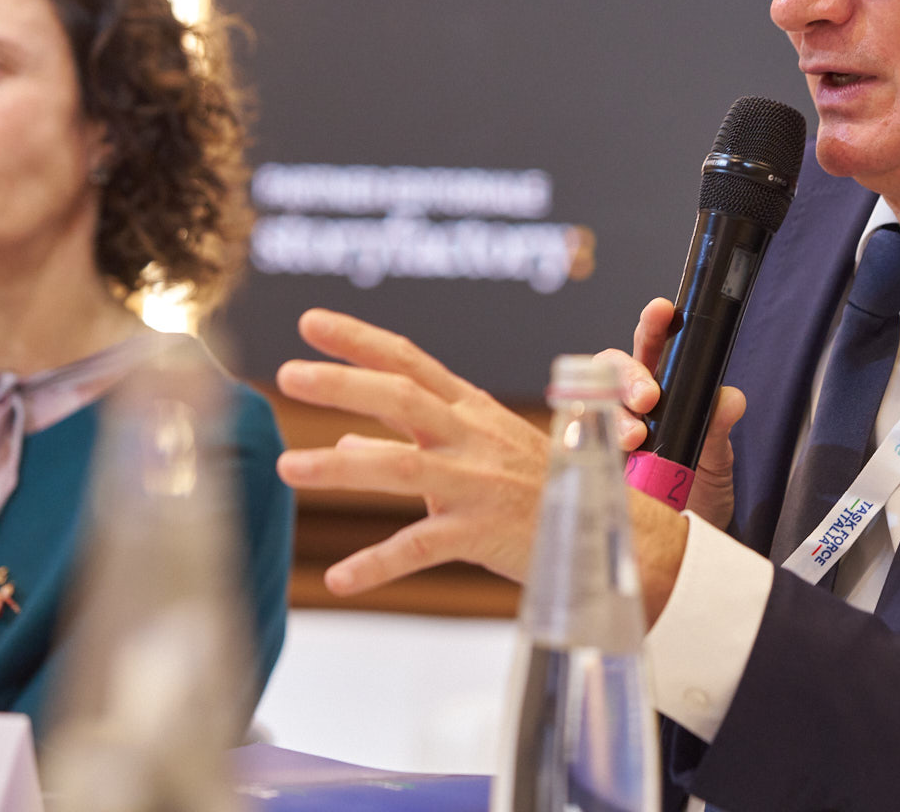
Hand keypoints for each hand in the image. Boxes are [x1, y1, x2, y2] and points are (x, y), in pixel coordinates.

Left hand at [275, 308, 552, 590]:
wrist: (611, 533)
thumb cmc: (540, 489)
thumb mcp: (479, 452)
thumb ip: (412, 443)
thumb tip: (345, 438)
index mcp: (471, 411)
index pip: (409, 361)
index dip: (358, 340)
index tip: (309, 321)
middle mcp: (473, 438)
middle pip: (402, 397)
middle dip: (343, 383)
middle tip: (287, 373)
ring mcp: (479, 484)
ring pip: (402, 466)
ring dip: (340, 466)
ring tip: (287, 466)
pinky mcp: (484, 532)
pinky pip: (421, 546)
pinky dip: (376, 563)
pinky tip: (338, 578)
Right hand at [600, 298, 746, 531]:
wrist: (682, 554)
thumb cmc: (698, 499)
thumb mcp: (716, 465)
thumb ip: (719, 430)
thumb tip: (730, 398)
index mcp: (666, 394)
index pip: (654, 348)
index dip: (655, 325)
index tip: (663, 310)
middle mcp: (630, 408)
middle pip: (615, 366)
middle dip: (628, 373)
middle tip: (649, 398)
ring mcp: (604, 433)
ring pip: (592, 399)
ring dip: (612, 411)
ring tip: (634, 439)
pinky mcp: (585, 462)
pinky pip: (572, 438)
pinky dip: (582, 437)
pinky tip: (603, 452)